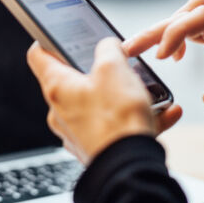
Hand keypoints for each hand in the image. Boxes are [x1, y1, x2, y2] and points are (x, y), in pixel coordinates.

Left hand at [27, 38, 183, 164]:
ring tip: (150, 91)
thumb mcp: (115, 68)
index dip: (47, 40)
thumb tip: (108, 46)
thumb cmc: (116, 120)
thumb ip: (109, 49)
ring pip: (101, 104)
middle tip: (119, 64)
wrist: (129, 168)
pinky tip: (165, 113)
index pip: (38, 56)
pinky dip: (139, 117)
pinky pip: (117, 125)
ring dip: (126, 95)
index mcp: (57, 88)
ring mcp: (78, 132)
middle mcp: (61, 112)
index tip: (57, 34)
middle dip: (100, 71)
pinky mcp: (97, 148)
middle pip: (74, 81)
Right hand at [122, 0, 203, 155]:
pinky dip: (177, 34)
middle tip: (132, 49)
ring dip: (166, 28)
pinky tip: (172, 56)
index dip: (178, 30)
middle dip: (160, 27)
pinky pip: (196, 24)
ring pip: (193, 13)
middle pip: (195, 10)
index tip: (161, 58)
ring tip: (144, 50)